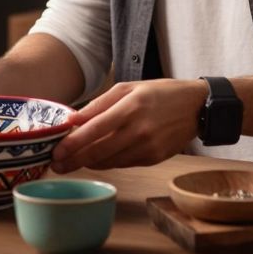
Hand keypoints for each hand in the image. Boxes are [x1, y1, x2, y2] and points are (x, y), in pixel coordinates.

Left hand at [50, 79, 207, 172]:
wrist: (197, 107)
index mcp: (131, 107)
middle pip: (98, 151)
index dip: (73, 143)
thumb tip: (72, 119)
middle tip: (56, 165)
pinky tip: (96, 159)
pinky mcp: (154, 159)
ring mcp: (148, 147)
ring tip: (71, 162)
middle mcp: (139, 130)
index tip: (55, 151)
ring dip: (88, 163)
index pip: (94, 129)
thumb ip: (99, 104)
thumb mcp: (129, 88)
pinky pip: (123, 164)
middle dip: (74, 161)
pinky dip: (107, 163)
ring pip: (109, 162)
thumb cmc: (160, 93)